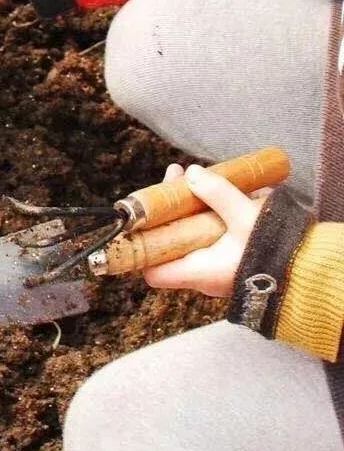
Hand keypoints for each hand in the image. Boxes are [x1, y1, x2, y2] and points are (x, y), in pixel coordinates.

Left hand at [143, 163, 268, 297]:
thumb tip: (193, 175)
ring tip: (195, 176)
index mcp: (198, 271)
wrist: (311, 272)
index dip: (140, 245)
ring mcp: (218, 269)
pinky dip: (209, 216)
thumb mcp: (245, 216)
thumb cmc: (275, 251)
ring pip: (192, 237)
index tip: (141, 214)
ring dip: (190, 208)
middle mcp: (204, 275)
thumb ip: (217, 193)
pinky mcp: (233, 260)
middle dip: (170, 209)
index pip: (152, 270)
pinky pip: (210, 238)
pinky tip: (218, 193)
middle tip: (178, 176)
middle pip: (171, 242)